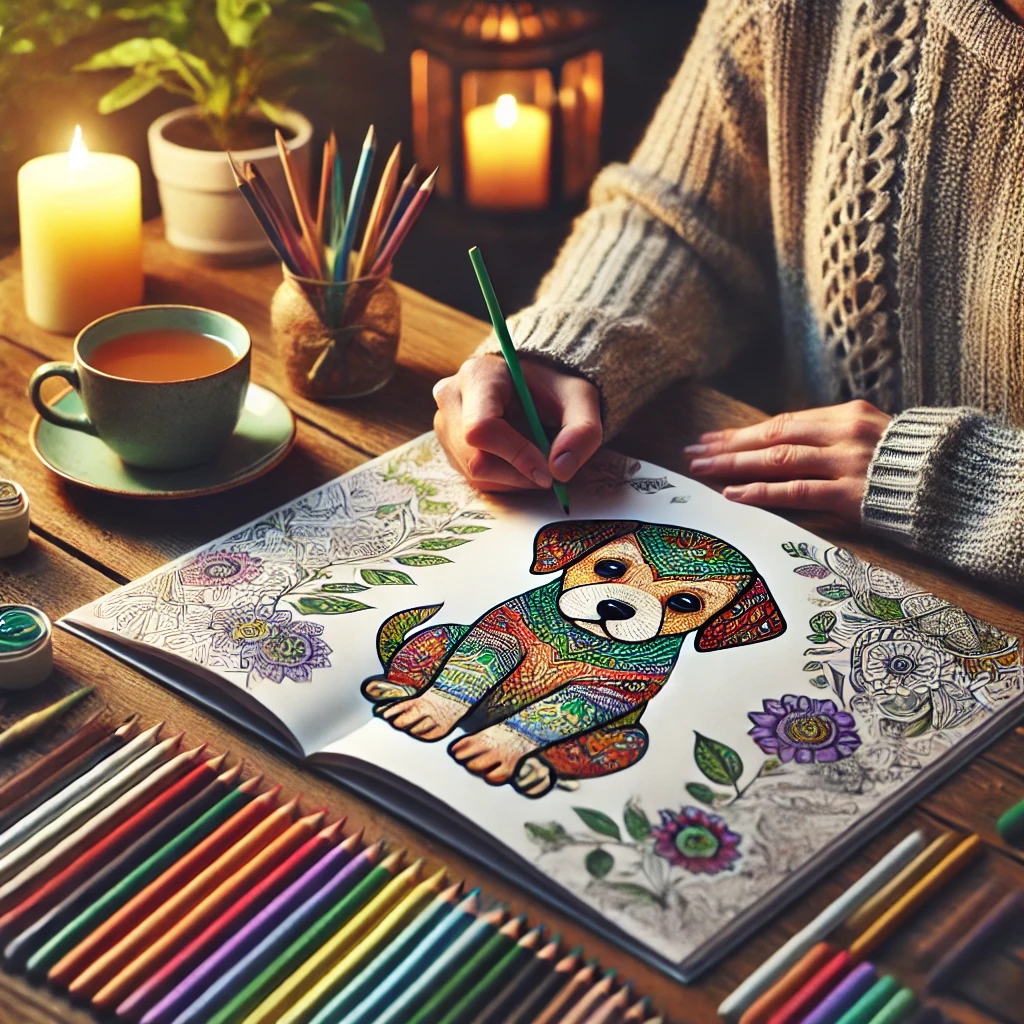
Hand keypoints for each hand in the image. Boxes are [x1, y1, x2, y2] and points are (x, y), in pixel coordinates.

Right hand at [433, 355, 602, 491]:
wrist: (532, 385)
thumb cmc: (553, 388)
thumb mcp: (580, 399)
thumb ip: (582, 430)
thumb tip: (561, 470)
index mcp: (477, 375)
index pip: (482, 428)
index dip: (516, 455)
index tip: (548, 471)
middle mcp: (451, 398)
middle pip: (475, 458)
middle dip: (518, 473)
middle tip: (549, 471)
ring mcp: (444, 425)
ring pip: (474, 474)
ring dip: (513, 479)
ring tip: (536, 460)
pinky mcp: (449, 447)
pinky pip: (473, 479)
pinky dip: (504, 480)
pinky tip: (519, 462)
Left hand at [684, 400, 890, 522]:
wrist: (953, 487)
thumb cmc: (906, 467)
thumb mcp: (868, 440)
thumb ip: (829, 441)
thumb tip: (780, 450)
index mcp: (847, 415)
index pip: (782, 422)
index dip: (743, 433)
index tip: (711, 440)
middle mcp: (844, 433)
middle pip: (773, 436)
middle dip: (729, 446)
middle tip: (694, 453)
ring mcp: (847, 462)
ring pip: (778, 459)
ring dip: (736, 466)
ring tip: (704, 470)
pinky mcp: (851, 493)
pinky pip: (796, 491)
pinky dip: (762, 492)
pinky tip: (734, 494)